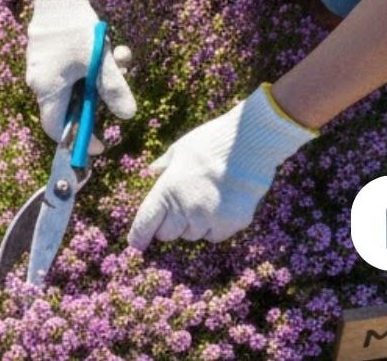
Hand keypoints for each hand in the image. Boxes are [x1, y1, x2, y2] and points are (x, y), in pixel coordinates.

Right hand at [26, 0, 135, 153]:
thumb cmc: (76, 29)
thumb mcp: (100, 60)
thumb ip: (113, 89)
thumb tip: (128, 115)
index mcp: (47, 89)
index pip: (56, 129)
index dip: (77, 139)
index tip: (100, 143)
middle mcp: (39, 81)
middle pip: (69, 105)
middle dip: (99, 98)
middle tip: (118, 88)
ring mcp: (41, 66)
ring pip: (73, 84)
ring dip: (99, 76)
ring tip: (120, 56)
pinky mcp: (45, 52)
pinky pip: (68, 69)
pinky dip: (88, 65)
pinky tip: (106, 45)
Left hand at [128, 85, 315, 247]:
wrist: (250, 142)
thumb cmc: (211, 141)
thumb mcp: (179, 149)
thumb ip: (163, 165)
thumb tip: (151, 171)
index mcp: (167, 191)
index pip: (145, 224)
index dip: (139, 236)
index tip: (136, 244)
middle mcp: (186, 210)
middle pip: (168, 234)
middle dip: (170, 225)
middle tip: (180, 205)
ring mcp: (210, 219)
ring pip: (193, 235)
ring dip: (194, 224)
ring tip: (206, 197)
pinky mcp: (232, 224)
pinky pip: (215, 235)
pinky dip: (215, 226)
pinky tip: (223, 203)